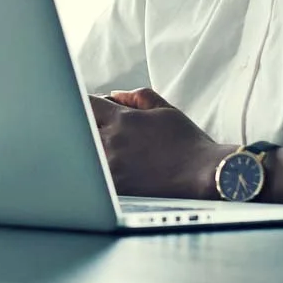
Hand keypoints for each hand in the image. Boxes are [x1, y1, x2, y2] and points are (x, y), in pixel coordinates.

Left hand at [88, 88, 233, 198]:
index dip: (87, 104)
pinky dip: (96, 170)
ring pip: (82, 152)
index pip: (85, 104)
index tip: (93, 109)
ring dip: (89, 147)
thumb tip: (114, 95)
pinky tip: (112, 169)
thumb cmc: (188, 142)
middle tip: (99, 129)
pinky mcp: (115, 188)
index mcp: (121, 120)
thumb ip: (137, 97)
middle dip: (85, 124)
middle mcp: (111, 142)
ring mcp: (110, 166)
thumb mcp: (165, 110)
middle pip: (77, 127)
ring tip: (109, 150)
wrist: (204, 175)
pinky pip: (93, 176)